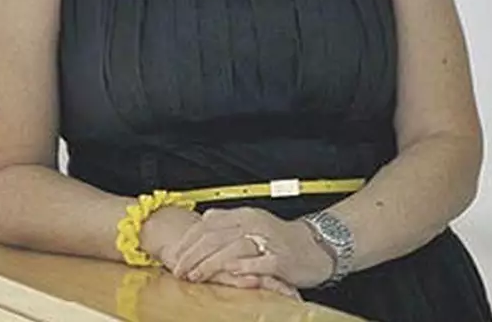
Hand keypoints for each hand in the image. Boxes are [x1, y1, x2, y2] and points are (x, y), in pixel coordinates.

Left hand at [140, 206, 300, 299]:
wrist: (316, 247)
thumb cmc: (281, 239)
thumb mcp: (253, 224)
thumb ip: (229, 222)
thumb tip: (203, 220)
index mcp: (245, 215)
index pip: (208, 224)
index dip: (189, 241)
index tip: (175, 256)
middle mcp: (254, 224)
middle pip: (215, 236)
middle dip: (193, 255)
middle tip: (179, 270)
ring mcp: (268, 240)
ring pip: (232, 248)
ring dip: (210, 264)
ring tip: (195, 276)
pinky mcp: (281, 259)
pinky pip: (259, 262)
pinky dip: (243, 267)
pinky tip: (230, 273)